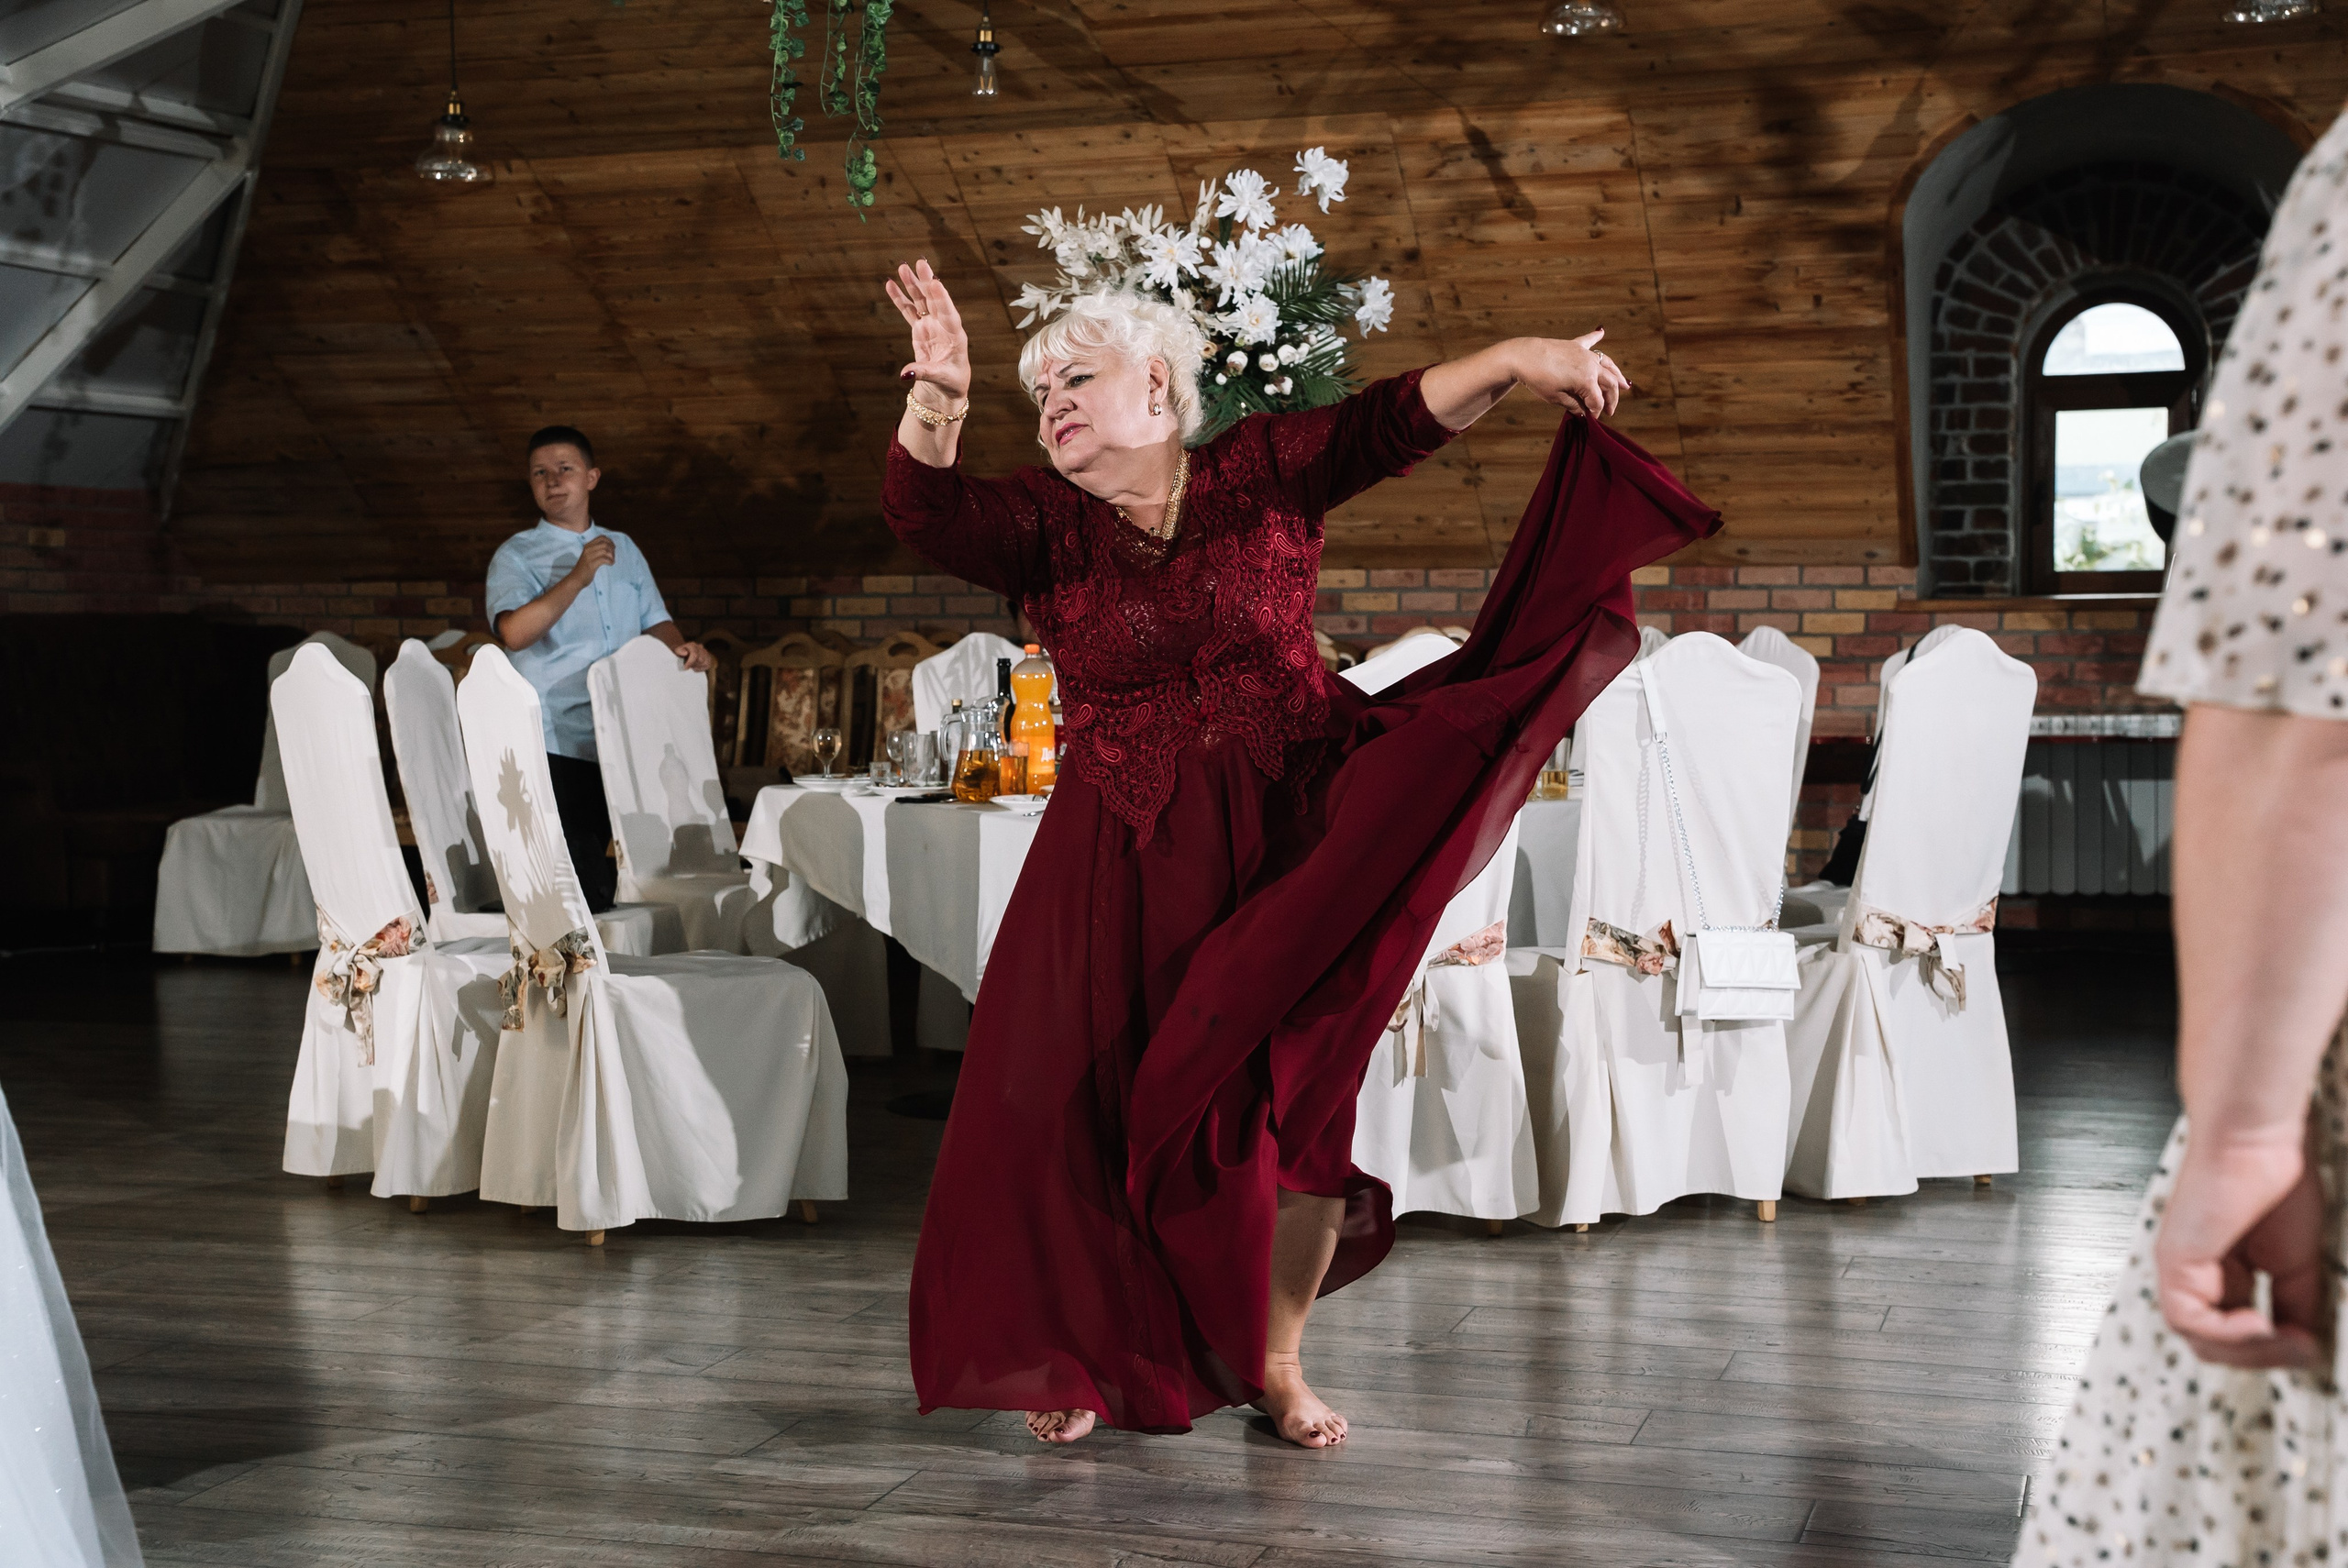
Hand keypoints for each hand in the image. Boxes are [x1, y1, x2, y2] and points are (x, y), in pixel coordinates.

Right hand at [564, 536, 616, 586]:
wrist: (576, 578)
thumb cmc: (585, 568)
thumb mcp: (589, 556)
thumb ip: (597, 550)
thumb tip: (611, 547)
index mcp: (588, 546)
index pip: (602, 537)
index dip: (610, 541)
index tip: (612, 548)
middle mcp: (588, 549)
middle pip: (605, 544)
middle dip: (612, 549)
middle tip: (612, 556)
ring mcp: (589, 556)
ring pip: (605, 550)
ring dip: (612, 556)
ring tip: (611, 561)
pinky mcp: (591, 564)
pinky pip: (604, 559)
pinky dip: (610, 561)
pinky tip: (610, 564)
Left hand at [674, 641, 713, 673]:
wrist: (684, 652)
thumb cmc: (680, 652)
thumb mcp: (676, 651)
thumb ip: (679, 651)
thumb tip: (685, 653)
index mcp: (692, 645)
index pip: (695, 655)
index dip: (690, 662)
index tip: (685, 668)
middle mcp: (700, 647)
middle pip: (701, 660)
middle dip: (694, 664)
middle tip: (687, 665)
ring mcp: (705, 652)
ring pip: (705, 663)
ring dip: (697, 666)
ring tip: (691, 664)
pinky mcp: (709, 658)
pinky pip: (707, 665)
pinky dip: (700, 668)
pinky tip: (695, 665)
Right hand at [885, 259, 971, 408]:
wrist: (946, 387)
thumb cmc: (950, 382)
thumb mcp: (940, 378)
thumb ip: (923, 372)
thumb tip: (905, 374)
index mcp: (955, 336)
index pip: (949, 314)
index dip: (942, 299)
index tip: (936, 282)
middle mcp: (943, 326)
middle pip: (934, 300)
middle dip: (927, 282)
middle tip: (920, 263)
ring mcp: (931, 325)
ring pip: (921, 301)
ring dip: (912, 285)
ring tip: (902, 267)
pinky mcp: (920, 329)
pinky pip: (909, 311)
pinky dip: (900, 299)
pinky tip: (891, 284)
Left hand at [1512, 330, 1630, 419]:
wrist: (1523, 357)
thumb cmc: (1538, 380)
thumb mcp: (1556, 398)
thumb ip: (1574, 405)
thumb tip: (1583, 412)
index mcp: (1587, 380)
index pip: (1597, 400)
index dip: (1596, 412)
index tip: (1591, 419)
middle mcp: (1590, 365)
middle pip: (1608, 383)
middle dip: (1611, 398)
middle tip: (1610, 411)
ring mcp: (1584, 353)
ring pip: (1606, 363)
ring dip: (1616, 374)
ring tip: (1624, 384)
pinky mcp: (1574, 345)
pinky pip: (1589, 341)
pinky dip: (1595, 337)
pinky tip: (1601, 331)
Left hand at [2156, 1128, 2326, 1369]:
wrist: (2259, 1140)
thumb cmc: (2275, 1182)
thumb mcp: (2294, 1263)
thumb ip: (2293, 1306)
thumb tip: (2303, 1348)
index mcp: (2220, 1275)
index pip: (2232, 1337)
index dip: (2270, 1352)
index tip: (2308, 1345)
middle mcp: (2194, 1274)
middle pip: (2214, 1346)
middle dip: (2262, 1357)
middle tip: (2301, 1347)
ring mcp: (2180, 1267)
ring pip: (2198, 1340)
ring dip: (2248, 1349)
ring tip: (2283, 1334)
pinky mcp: (2174, 1259)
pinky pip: (2186, 1318)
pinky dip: (2225, 1332)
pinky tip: (2258, 1322)